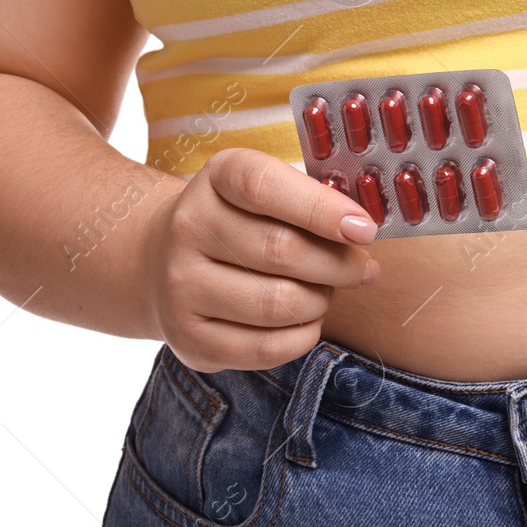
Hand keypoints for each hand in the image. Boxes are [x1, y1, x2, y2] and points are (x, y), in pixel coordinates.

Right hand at [138, 148, 379, 371]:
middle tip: (361, 269)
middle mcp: (187, 228)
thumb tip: (361, 232)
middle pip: (281, 251)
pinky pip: (267, 347)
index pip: (265, 187)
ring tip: (326, 292)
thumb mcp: (267, 191)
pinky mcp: (189, 338)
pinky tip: (306, 320)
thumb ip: (312, 201)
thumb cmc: (239, 222)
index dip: (322, 209)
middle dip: (339, 265)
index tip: (364, 230)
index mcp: (214, 180)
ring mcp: (181, 287)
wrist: (162, 261)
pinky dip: (303, 336)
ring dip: (321, 301)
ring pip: (279, 303)